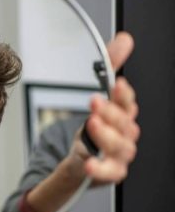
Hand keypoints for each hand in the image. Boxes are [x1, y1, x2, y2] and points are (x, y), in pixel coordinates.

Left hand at [82, 32, 139, 182]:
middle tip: (94, 103)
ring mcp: (122, 154)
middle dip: (111, 112)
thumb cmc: (95, 129)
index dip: (123, 95)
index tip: (115, 85)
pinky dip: (101, 169)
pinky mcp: (112, 171)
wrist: (83, 161)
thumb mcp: (99, 96)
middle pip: (125, 123)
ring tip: (92, 125)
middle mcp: (128, 134)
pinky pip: (112, 172)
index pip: (129, 102)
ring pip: (121, 146)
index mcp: (126, 114)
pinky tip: (90, 163)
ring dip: (107, 135)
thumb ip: (110, 67)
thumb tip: (125, 39)